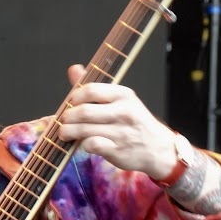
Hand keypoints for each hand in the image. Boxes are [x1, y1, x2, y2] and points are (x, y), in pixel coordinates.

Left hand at [58, 63, 178, 179]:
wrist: (157, 148)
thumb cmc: (134, 123)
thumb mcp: (121, 100)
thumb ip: (95, 88)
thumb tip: (73, 70)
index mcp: (123, 95)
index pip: (91, 90)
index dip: (74, 97)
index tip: (70, 104)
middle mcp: (123, 112)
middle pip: (84, 111)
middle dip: (67, 117)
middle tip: (63, 122)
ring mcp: (121, 132)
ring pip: (84, 130)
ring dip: (69, 132)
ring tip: (65, 134)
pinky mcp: (117, 150)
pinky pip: (91, 145)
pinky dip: (82, 145)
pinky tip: (82, 144)